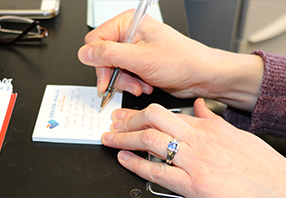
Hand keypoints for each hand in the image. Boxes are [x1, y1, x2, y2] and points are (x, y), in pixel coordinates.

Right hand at [78, 10, 263, 111]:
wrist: (201, 75)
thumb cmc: (181, 61)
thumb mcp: (140, 58)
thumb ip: (108, 54)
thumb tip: (85, 53)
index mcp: (128, 24)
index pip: (95, 41)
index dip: (99, 62)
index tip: (107, 78)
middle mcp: (129, 34)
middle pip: (103, 57)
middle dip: (115, 75)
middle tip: (127, 85)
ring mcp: (134, 49)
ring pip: (113, 69)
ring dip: (125, 82)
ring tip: (141, 86)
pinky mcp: (139, 62)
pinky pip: (124, 76)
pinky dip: (132, 84)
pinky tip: (145, 86)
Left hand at [101, 98, 285, 197]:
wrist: (282, 195)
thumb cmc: (262, 168)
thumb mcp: (237, 136)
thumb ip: (213, 120)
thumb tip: (199, 107)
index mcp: (208, 128)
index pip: (165, 112)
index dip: (140, 113)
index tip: (126, 114)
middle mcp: (199, 141)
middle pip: (153, 120)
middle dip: (128, 120)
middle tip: (113, 122)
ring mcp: (195, 162)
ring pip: (151, 142)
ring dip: (125, 139)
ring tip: (110, 138)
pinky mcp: (194, 186)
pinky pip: (158, 172)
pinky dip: (136, 165)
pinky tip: (124, 159)